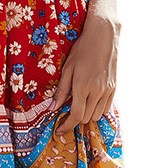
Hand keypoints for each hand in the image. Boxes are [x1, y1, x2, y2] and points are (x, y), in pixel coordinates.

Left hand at [50, 14, 119, 134]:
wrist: (103, 37)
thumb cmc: (82, 49)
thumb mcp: (67, 68)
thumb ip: (61, 90)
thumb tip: (52, 109)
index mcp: (83, 86)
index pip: (76, 116)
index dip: (67, 126)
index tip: (59, 130)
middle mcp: (97, 91)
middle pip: (86, 118)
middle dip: (76, 119)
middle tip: (67, 112)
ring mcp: (108, 90)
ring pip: (97, 115)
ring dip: (87, 114)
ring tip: (80, 103)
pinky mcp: (114, 88)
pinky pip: (107, 108)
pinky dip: (98, 109)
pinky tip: (91, 99)